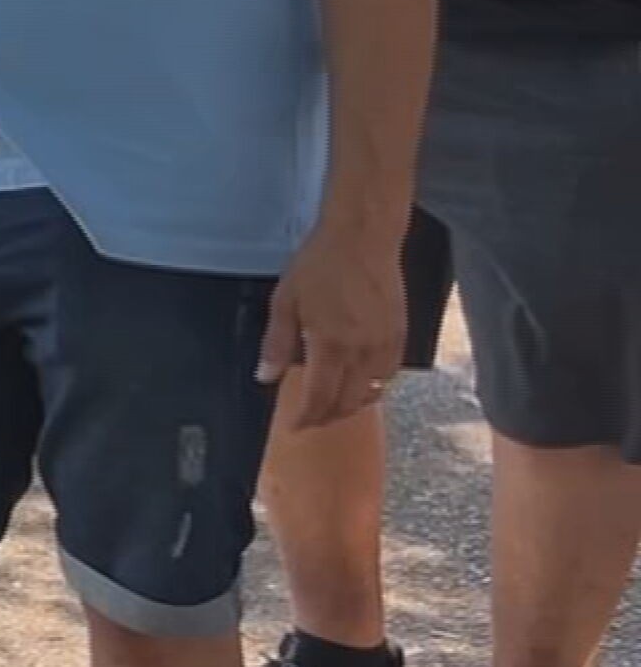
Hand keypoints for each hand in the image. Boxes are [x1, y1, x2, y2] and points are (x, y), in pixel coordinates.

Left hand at [262, 215, 402, 430]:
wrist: (363, 239)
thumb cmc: (319, 265)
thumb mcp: (286, 302)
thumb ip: (277, 344)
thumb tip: (265, 377)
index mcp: (331, 344)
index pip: (320, 398)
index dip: (306, 418)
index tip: (294, 427)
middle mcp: (363, 350)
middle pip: (348, 402)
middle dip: (327, 417)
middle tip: (309, 420)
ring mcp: (386, 344)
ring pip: (373, 392)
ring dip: (351, 405)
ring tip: (331, 405)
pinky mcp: (401, 335)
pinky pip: (389, 374)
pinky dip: (373, 386)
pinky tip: (358, 382)